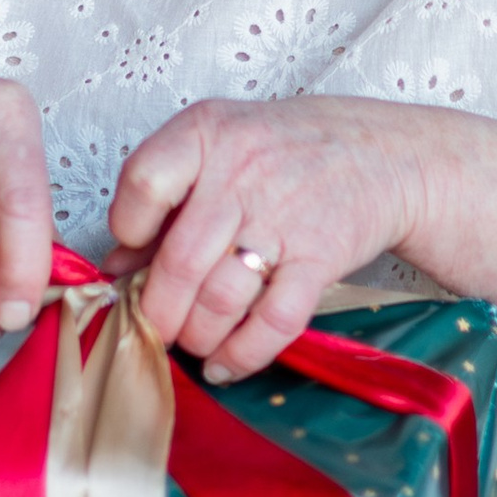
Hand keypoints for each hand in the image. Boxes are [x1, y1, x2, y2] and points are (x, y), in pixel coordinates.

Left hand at [110, 96, 423, 383]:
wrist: (381, 153)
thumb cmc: (285, 149)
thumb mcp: (219, 147)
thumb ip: (165, 200)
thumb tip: (116, 265)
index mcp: (207, 133)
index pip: (144, 183)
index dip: (128, 228)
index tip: (133, 251)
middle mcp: (242, 171)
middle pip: (179, 262)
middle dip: (159, 312)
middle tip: (155, 327)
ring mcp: (283, 216)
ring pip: (220, 299)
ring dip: (196, 336)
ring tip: (191, 341)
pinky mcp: (320, 258)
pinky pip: (273, 321)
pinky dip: (242, 354)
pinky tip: (224, 364)